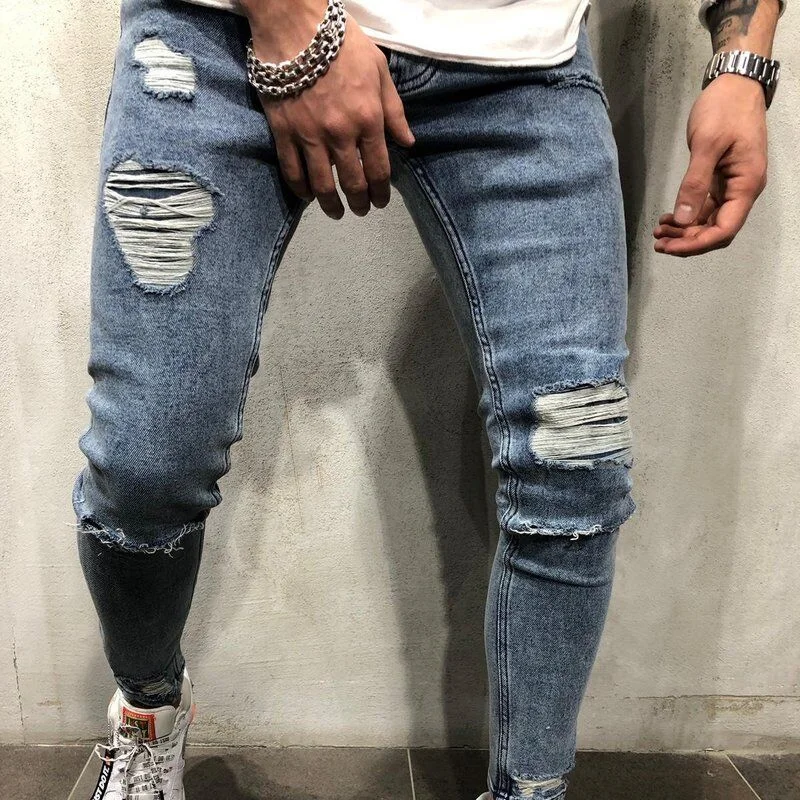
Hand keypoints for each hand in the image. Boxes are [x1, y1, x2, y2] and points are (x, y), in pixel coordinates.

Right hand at [247, 4, 414, 218]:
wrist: (295, 24)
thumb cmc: (343, 43)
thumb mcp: (379, 70)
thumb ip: (394, 111)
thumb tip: (407, 143)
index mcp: (368, 119)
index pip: (379, 169)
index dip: (381, 191)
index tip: (381, 201)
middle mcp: (341, 134)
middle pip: (352, 182)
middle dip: (360, 202)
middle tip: (361, 210)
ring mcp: (310, 135)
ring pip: (322, 184)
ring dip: (331, 204)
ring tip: (336, 212)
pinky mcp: (284, 132)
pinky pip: (292, 170)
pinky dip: (301, 189)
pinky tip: (307, 197)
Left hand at [653, 73, 767, 256]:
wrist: (734, 84)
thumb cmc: (725, 109)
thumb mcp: (707, 145)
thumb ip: (695, 184)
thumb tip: (682, 219)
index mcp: (747, 184)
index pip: (724, 229)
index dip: (697, 244)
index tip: (671, 247)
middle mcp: (742, 190)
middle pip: (716, 230)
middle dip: (687, 240)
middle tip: (658, 242)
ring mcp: (732, 186)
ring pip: (708, 221)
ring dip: (684, 230)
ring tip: (658, 233)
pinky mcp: (720, 180)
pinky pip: (704, 208)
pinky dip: (686, 216)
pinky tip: (667, 219)